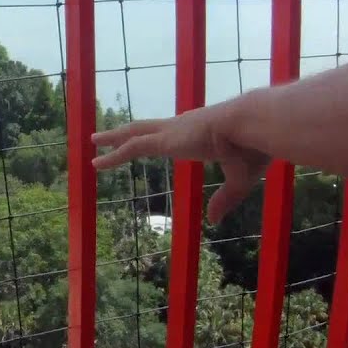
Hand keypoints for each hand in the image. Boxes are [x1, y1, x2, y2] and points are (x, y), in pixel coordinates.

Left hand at [91, 106, 268, 223]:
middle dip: (126, 132)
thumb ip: (225, 199)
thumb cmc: (253, 148)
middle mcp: (181, 127)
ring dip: (112, 139)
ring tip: (94, 142)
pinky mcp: (166, 141)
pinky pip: (132, 147)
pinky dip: (113, 154)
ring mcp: (172, 132)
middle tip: (107, 136)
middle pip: (145, 129)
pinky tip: (97, 162)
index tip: (147, 139)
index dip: (157, 136)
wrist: (253, 126)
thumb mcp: (240, 179)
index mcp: (199, 132)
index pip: (171, 133)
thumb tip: (213, 222)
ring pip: (133, 134)